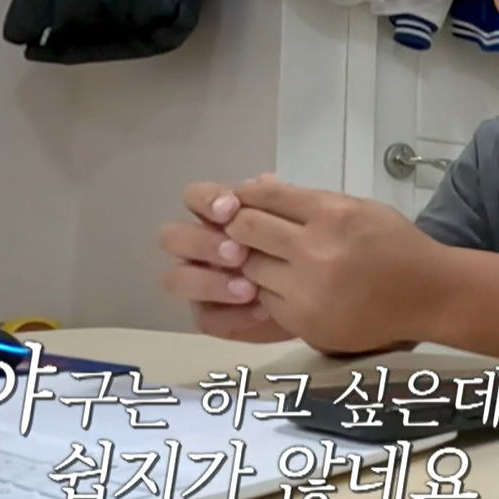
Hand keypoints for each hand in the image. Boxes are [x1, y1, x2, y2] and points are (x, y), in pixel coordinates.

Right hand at [157, 181, 295, 343]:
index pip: (195, 198)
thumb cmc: (308, 250)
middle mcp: (200, 246)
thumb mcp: (302, 224)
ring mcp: (200, 281)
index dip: (207, 200)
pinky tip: (262, 311)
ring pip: (176, 279)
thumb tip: (262, 181)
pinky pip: (206, 317)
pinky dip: (232, 315)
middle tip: (237, 253)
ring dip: (209, 282)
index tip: (231, 208)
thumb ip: (279, 203)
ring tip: (249, 288)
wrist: (326, 292)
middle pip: (173, 237)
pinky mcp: (211, 314)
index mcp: (217, 216)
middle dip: (202, 242)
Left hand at [222, 177, 445, 354]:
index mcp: (333, 215)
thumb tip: (256, 186)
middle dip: (239, 227)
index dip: (246, 197)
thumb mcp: (359, 209)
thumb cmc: (396, 245)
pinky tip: (289, 286)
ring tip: (270, 259)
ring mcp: (307, 292)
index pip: (267, 197)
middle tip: (242, 230)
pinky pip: (266, 300)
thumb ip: (308, 200)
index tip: (239, 201)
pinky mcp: (305, 323)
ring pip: (250, 269)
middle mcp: (315, 252)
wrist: (430, 296)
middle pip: (248, 231)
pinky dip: (271, 291)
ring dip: (253, 261)